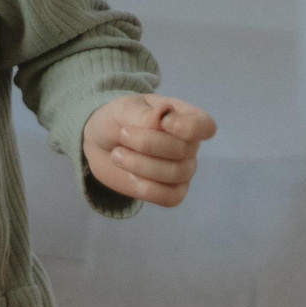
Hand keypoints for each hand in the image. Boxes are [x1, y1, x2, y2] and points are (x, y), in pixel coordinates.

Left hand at [82, 94, 215, 207]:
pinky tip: (130, 176)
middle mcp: (189, 145)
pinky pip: (171, 197)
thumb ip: (142, 113)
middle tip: (122, 134)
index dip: (188, 127)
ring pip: (175, 174)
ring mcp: (182, 169)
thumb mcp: (124, 109)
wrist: (101, 144)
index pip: (204, 126)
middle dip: (146, 143)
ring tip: (116, 154)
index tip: (163, 122)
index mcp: (184, 117)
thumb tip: (161, 118)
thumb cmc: (118, 121)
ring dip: (139, 164)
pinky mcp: (171, 191)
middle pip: (183, 150)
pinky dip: (147, 188)